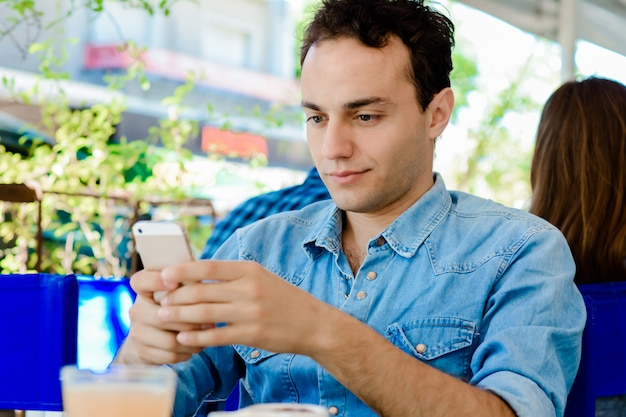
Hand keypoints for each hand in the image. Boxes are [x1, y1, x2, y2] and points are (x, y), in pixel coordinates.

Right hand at [113, 269, 204, 364]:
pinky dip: (187, 352)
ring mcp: (137, 332)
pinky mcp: (141, 352)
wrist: (145, 341)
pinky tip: (193, 346)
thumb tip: (207, 287)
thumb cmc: (170, 309)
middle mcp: (136, 310)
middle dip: (191, 322)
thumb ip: (186, 286)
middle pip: (164, 317)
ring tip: (205, 336)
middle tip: (210, 322)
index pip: (141, 281)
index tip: (174, 283)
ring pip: (171, 341)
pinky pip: (170, 355)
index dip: (155, 281)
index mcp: (143, 290)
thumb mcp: (174, 294)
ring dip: (192, 340)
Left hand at [157, 260, 339, 355]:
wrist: (314, 324)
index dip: (182, 271)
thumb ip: (233, 276)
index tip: (164, 275)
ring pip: (203, 313)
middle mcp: (249, 288)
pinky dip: (196, 338)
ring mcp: (250, 312)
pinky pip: (216, 336)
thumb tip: (199, 275)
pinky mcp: (252, 334)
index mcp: (249, 270)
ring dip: (179, 316)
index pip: (208, 266)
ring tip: (164, 318)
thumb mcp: (261, 278)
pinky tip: (183, 340)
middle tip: (160, 301)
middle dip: (175, 296)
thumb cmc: (283, 300)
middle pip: (201, 290)